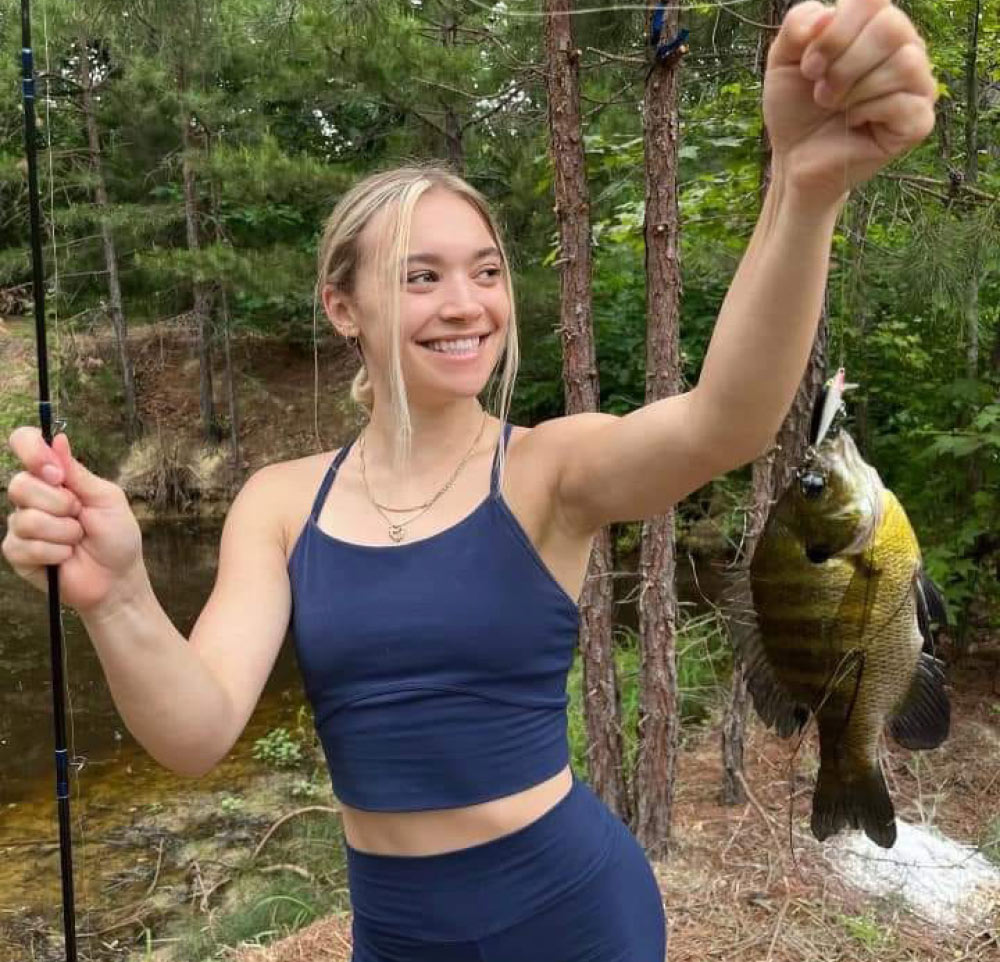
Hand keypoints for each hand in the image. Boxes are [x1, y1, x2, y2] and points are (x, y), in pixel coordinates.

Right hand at [3, 427, 146, 613]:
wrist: (117, 578)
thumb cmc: (116, 536)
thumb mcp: (106, 498)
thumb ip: (79, 473)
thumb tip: (58, 438)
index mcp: (53, 477)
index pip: (24, 444)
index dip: (31, 451)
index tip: (54, 473)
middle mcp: (32, 497)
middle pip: (20, 484)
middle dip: (60, 504)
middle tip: (79, 515)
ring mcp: (21, 525)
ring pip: (26, 518)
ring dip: (64, 532)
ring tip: (77, 539)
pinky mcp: (16, 552)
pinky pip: (25, 546)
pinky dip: (55, 552)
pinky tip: (66, 557)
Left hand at [763, 0, 937, 208]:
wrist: (794, 158)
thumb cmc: (795, 108)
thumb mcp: (782, 60)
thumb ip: (797, 24)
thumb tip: (827, 15)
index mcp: (876, 25)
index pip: (873, 0)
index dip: (835, 32)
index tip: (809, 66)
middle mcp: (905, 47)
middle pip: (891, 27)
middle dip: (843, 64)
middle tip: (821, 91)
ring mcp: (918, 84)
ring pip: (903, 63)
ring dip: (854, 90)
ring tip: (835, 106)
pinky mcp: (919, 121)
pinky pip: (903, 102)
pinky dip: (866, 113)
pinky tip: (855, 123)